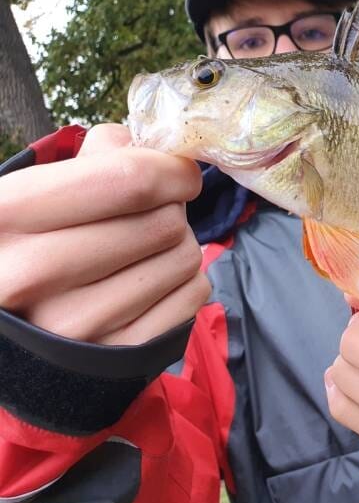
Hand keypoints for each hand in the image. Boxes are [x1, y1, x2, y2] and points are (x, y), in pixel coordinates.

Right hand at [0, 124, 209, 345]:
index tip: (179, 173)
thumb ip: (96, 158)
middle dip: (171, 209)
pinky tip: (151, 283)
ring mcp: (78, 324)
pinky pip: (195, 293)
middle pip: (164, 222)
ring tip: (144, 251)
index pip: (128, 180)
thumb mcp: (36, 193)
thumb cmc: (33, 246)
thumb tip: (161, 149)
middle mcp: (35, 274)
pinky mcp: (117, 354)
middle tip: (150, 215)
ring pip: (186, 257)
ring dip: (179, 244)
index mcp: (8, 215)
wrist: (18, 333)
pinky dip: (186, 281)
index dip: (171, 170)